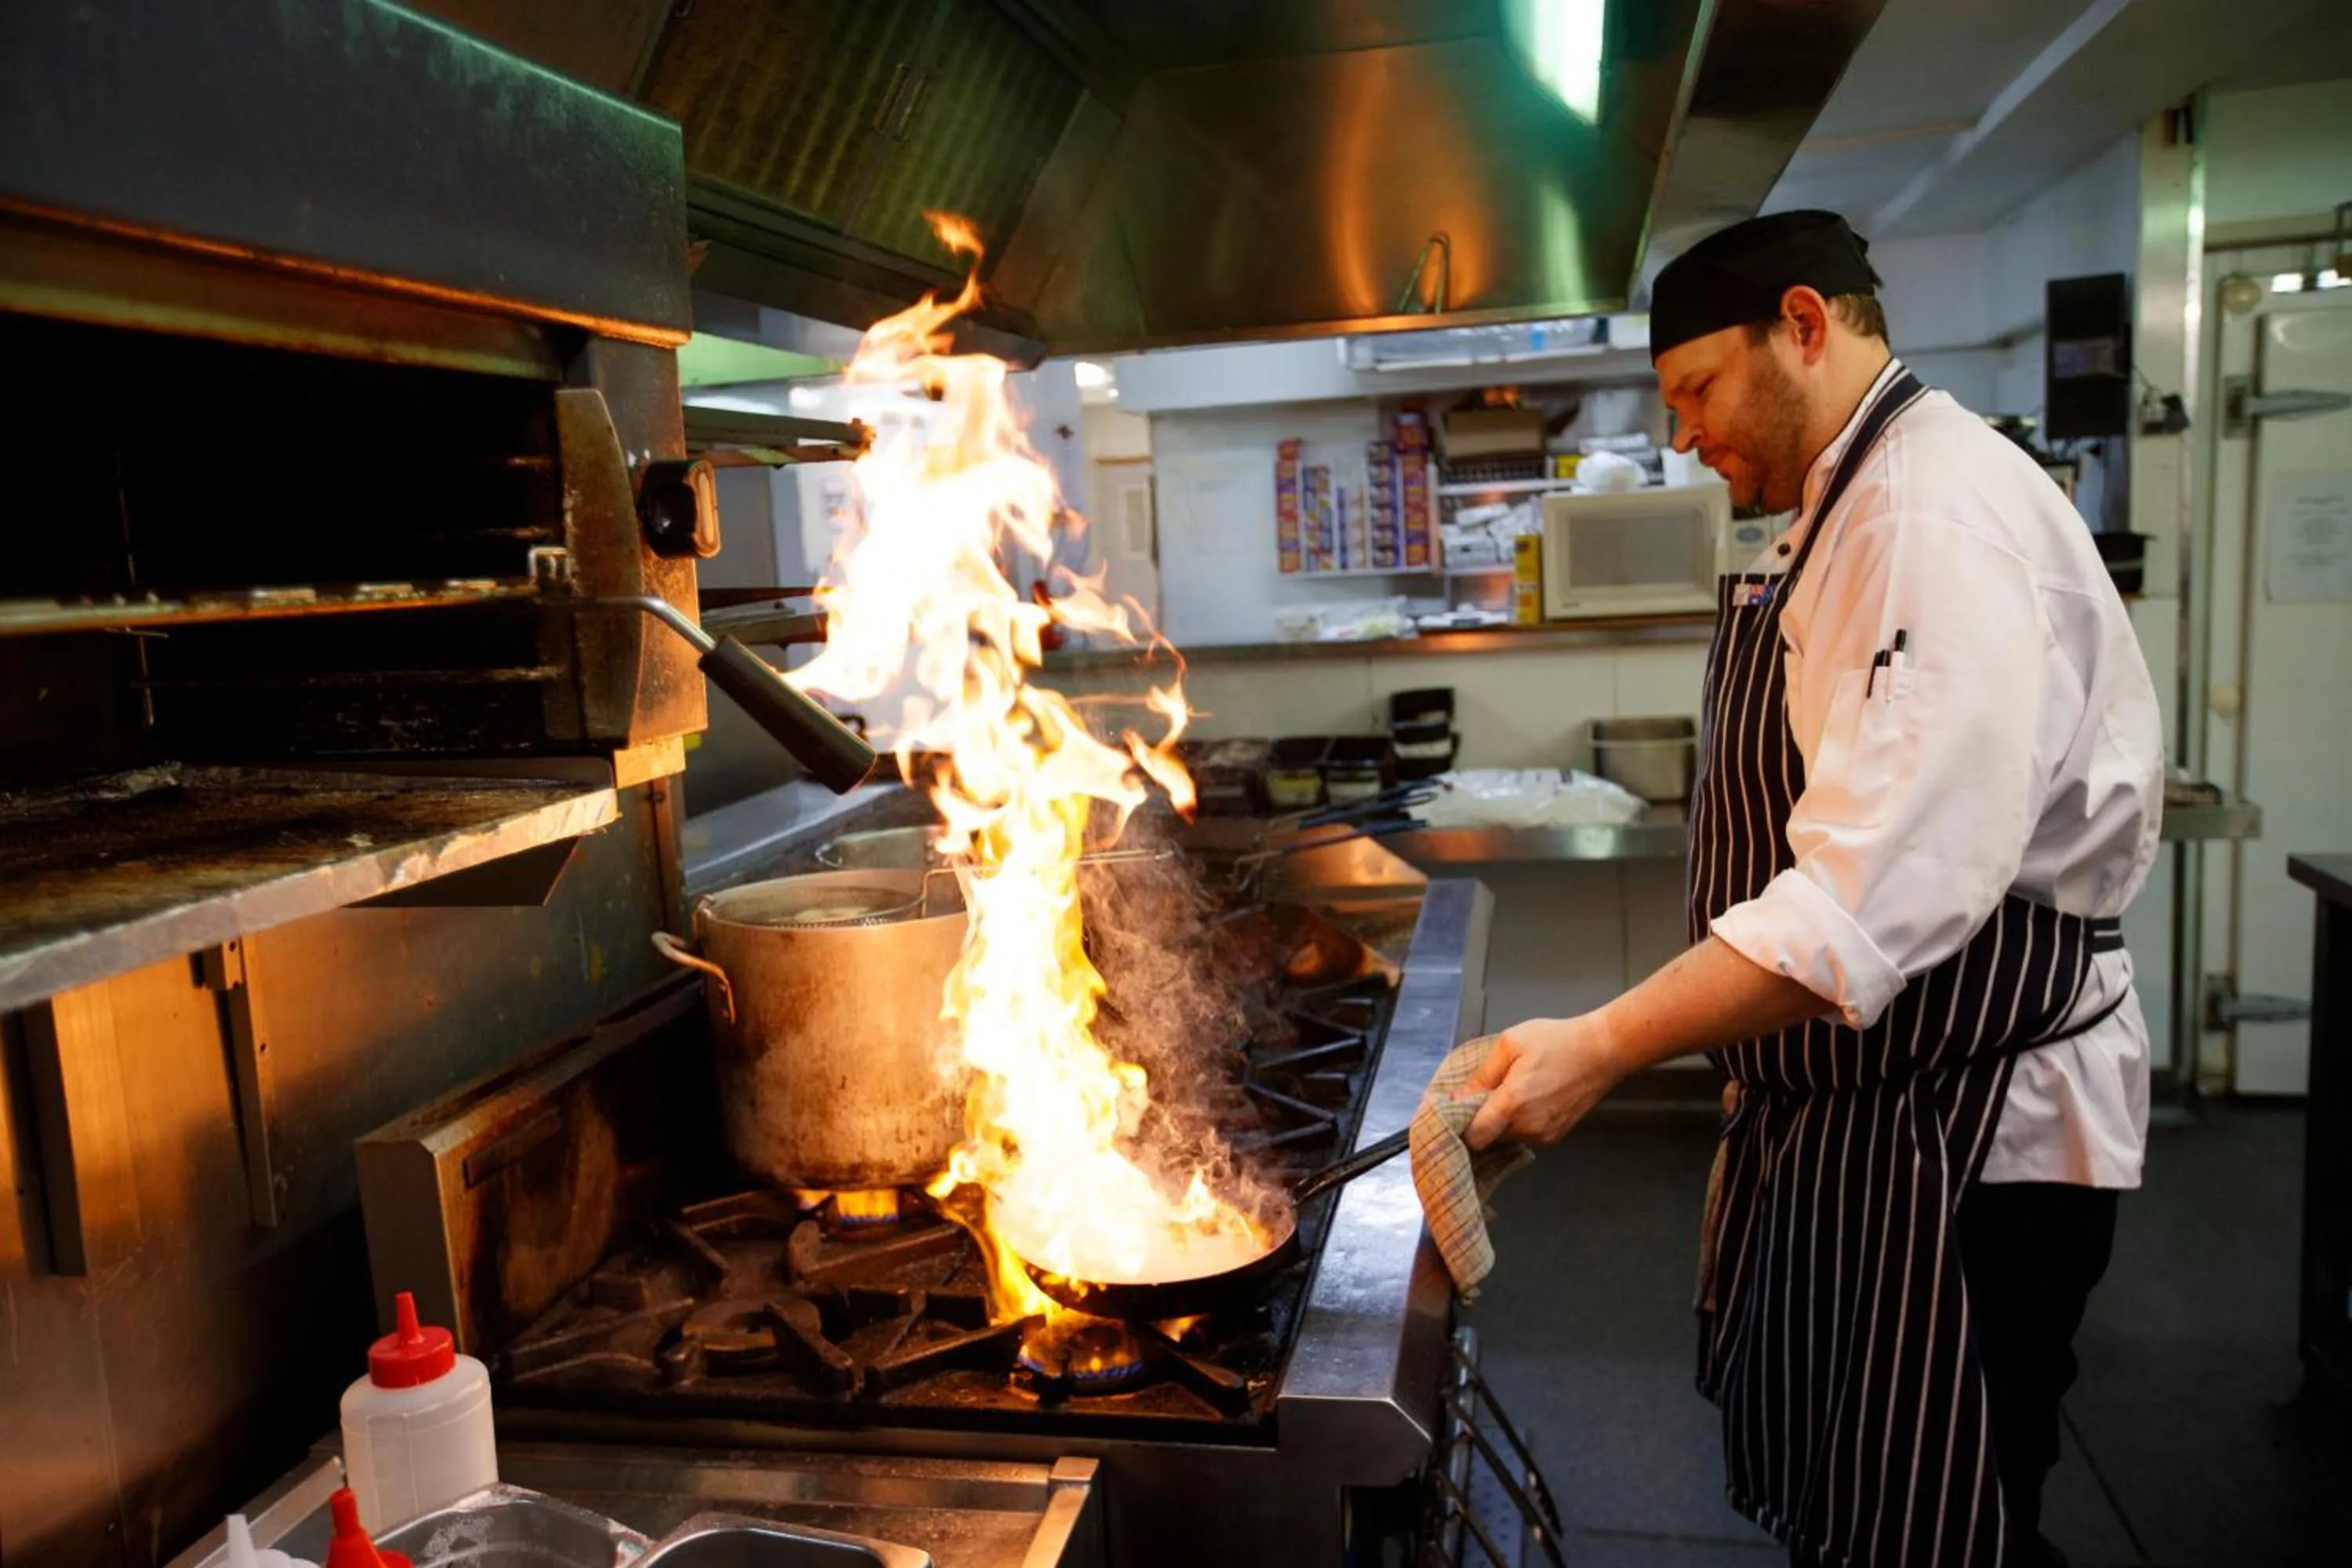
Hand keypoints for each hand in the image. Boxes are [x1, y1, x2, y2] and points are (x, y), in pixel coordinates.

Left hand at [1460, 1013, 1627, 1149]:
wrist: (1602, 1051)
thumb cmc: (1559, 1042)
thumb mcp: (1510, 1044)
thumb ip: (1481, 1075)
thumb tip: (1459, 1097)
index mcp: (1513, 1103)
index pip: (1474, 1136)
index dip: (1461, 1125)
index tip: (1459, 1109)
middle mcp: (1529, 1126)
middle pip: (1488, 1138)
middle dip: (1481, 1119)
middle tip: (1485, 1093)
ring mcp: (1544, 1134)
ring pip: (1506, 1138)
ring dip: (1501, 1121)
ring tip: (1512, 1091)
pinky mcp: (1556, 1136)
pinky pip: (1525, 1136)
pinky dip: (1519, 1123)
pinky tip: (1529, 1099)